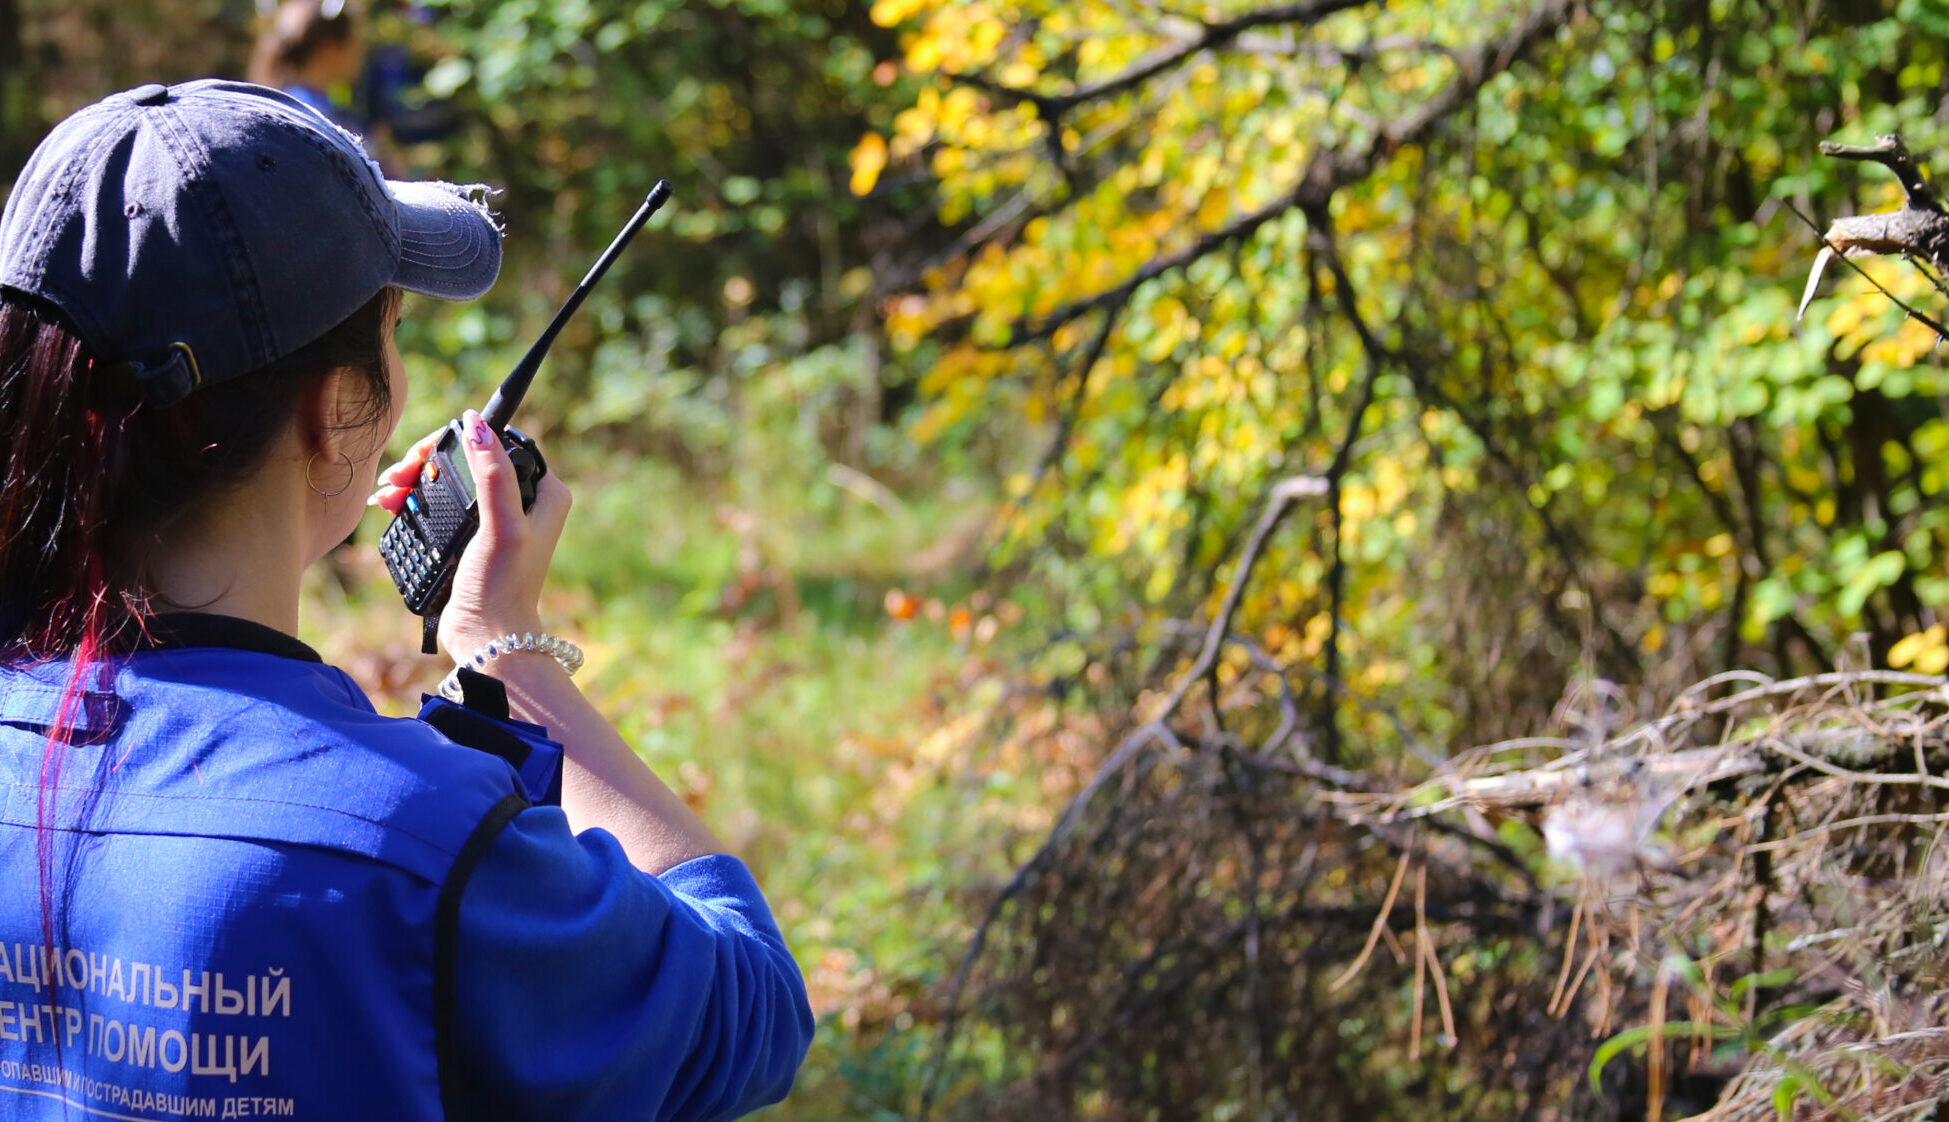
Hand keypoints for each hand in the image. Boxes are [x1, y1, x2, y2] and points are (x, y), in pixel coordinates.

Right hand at [369, 410, 571, 660]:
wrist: (488, 637)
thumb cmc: (502, 586)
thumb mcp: (500, 525)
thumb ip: (492, 474)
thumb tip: (477, 422)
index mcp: (544, 491)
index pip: (498, 443)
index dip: (458, 441)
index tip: (424, 453)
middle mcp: (524, 500)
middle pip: (470, 460)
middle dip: (429, 463)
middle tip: (398, 474)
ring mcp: (498, 518)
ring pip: (451, 481)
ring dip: (416, 481)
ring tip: (387, 492)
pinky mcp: (474, 536)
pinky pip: (443, 504)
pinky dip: (417, 501)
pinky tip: (393, 505)